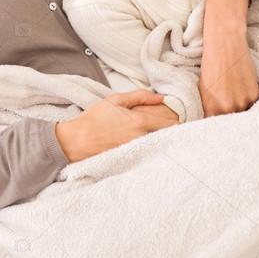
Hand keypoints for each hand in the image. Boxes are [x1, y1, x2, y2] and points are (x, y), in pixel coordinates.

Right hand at [54, 89, 177, 162]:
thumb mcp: (115, 100)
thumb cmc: (94, 119)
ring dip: (162, 143)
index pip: (169, 124)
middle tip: (176, 130)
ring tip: (165, 140)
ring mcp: (136, 151)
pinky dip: (151, 151)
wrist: (76, 141)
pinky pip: (147, 155)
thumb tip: (160, 97)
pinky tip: (150, 149)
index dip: (178, 122)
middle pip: (166, 137)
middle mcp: (141, 138)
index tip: (182, 121)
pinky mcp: (130, 160)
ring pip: (157, 146)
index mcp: (139, 122)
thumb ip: (140, 96)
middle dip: (172, 134)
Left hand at [200, 0, 258, 116]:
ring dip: (240, 108)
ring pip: (243, 113)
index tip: (218, 125)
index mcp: (212, 109)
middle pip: (231, 121)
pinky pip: (252, 103)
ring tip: (234, 92)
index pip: (215, 126)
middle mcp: (228, 108)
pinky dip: (248, 98)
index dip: (217, 126)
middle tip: (228, 106)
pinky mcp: (254, 94)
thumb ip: (210, 108)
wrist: (225, 44)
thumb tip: (213, 120)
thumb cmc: (210, 64)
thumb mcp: (204, 89)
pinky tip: (241, 86)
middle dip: (229, 117)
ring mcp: (243, 101)